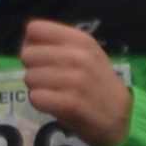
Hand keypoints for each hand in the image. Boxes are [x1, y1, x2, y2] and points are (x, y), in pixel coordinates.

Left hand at [16, 19, 132, 145]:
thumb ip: (59, 45)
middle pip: (28, 54)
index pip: (35, 29)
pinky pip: (36, 98)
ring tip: (53, 93)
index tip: (41, 58)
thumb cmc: (97, 83)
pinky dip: (40, 103)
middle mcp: (79, 56)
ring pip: (30, 77)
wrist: (120, 116)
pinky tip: (53, 105)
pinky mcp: (72, 103)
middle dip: (32, 69)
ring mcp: (76, 80)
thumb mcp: (87, 54)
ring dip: (36, 88)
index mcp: (81, 40)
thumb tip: (25, 44)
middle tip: (47, 80)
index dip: (31, 44)